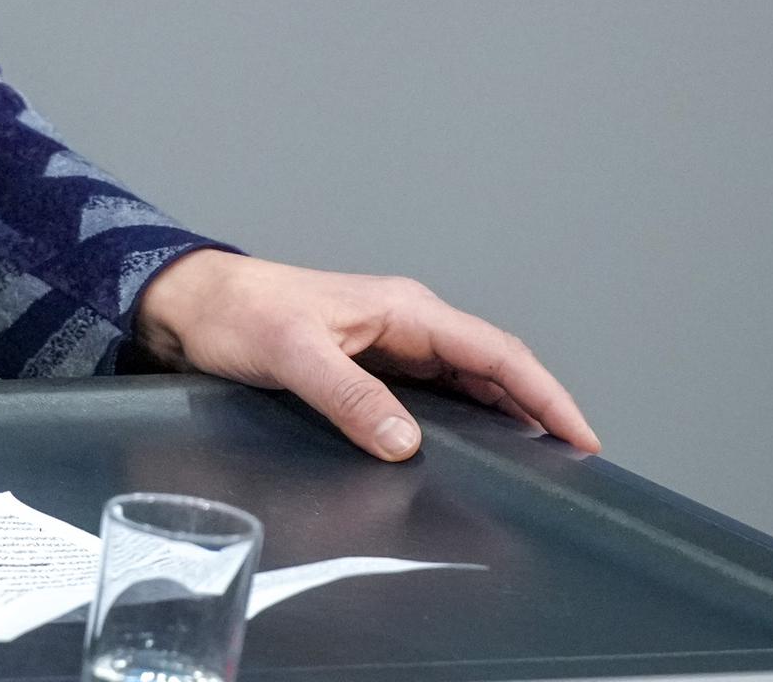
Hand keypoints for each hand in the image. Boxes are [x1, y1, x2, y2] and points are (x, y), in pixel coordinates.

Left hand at [129, 249, 599, 461]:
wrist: (190, 304)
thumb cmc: (236, 315)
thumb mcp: (291, 354)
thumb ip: (348, 397)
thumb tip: (405, 443)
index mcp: (404, 310)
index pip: (497, 353)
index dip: (545, 395)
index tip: (582, 437)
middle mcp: (406, 324)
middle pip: (495, 369)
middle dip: (540, 411)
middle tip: (576, 468)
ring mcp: (390, 345)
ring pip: (469, 383)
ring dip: (507, 418)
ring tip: (543, 467)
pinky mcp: (369, 367)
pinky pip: (436, 395)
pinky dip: (467, 421)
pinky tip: (474, 453)